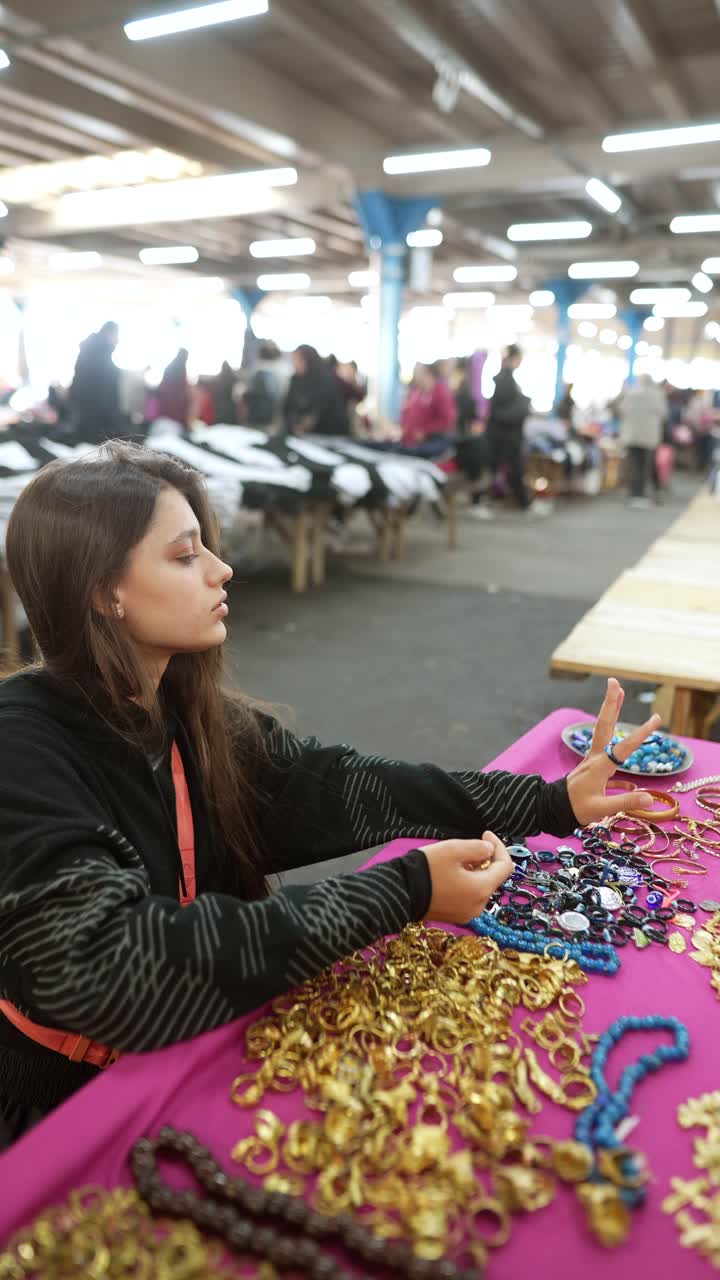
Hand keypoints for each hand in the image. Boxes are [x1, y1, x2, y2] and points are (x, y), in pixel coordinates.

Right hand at [420, 831, 512, 924]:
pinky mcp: (455, 916)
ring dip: (475, 871)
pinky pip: (469, 896)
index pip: (505, 867)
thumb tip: (490, 850)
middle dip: (486, 859)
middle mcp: (479, 906)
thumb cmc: (426, 869)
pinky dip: (467, 883)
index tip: (485, 834)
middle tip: (468, 845)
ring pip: (480, 887)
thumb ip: (477, 847)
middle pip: (493, 878)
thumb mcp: (452, 849)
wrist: (399, 893)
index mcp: (481, 889)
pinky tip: (450, 874)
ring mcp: (466, 914)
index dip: (500, 847)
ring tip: (456, 859)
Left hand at [566, 677, 659, 826]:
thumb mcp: (601, 809)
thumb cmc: (576, 809)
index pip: (624, 747)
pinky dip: (611, 729)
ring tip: (617, 692)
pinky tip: (615, 722)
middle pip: (604, 725)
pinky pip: (604, 742)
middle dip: (610, 704)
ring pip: (603, 729)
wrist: (554, 809)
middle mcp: (596, 757)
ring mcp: (592, 758)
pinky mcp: (592, 763)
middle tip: (614, 682)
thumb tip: (650, 797)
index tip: (657, 720)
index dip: (641, 734)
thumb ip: (626, 802)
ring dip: (610, 710)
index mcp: (600, 766)